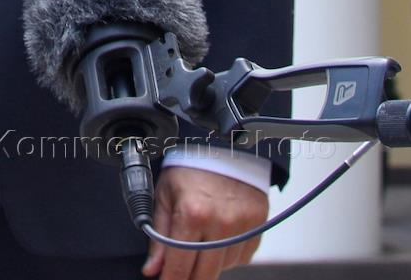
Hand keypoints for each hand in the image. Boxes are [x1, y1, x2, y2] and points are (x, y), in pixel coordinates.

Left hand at [141, 167, 267, 278]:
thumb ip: (158, 234)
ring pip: (223, 269)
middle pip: (204, 275)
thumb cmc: (191, 166)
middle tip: (181, 270)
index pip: (179, 267)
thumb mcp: (165, 193)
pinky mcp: (258, 227)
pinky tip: (219, 235)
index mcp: (193, 213)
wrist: (226, 145)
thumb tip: (152, 269)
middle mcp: (221, 223)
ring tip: (201, 239)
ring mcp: (243, 227)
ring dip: (209, 264)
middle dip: (189, 278)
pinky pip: (241, 258)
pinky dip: (227, 255)